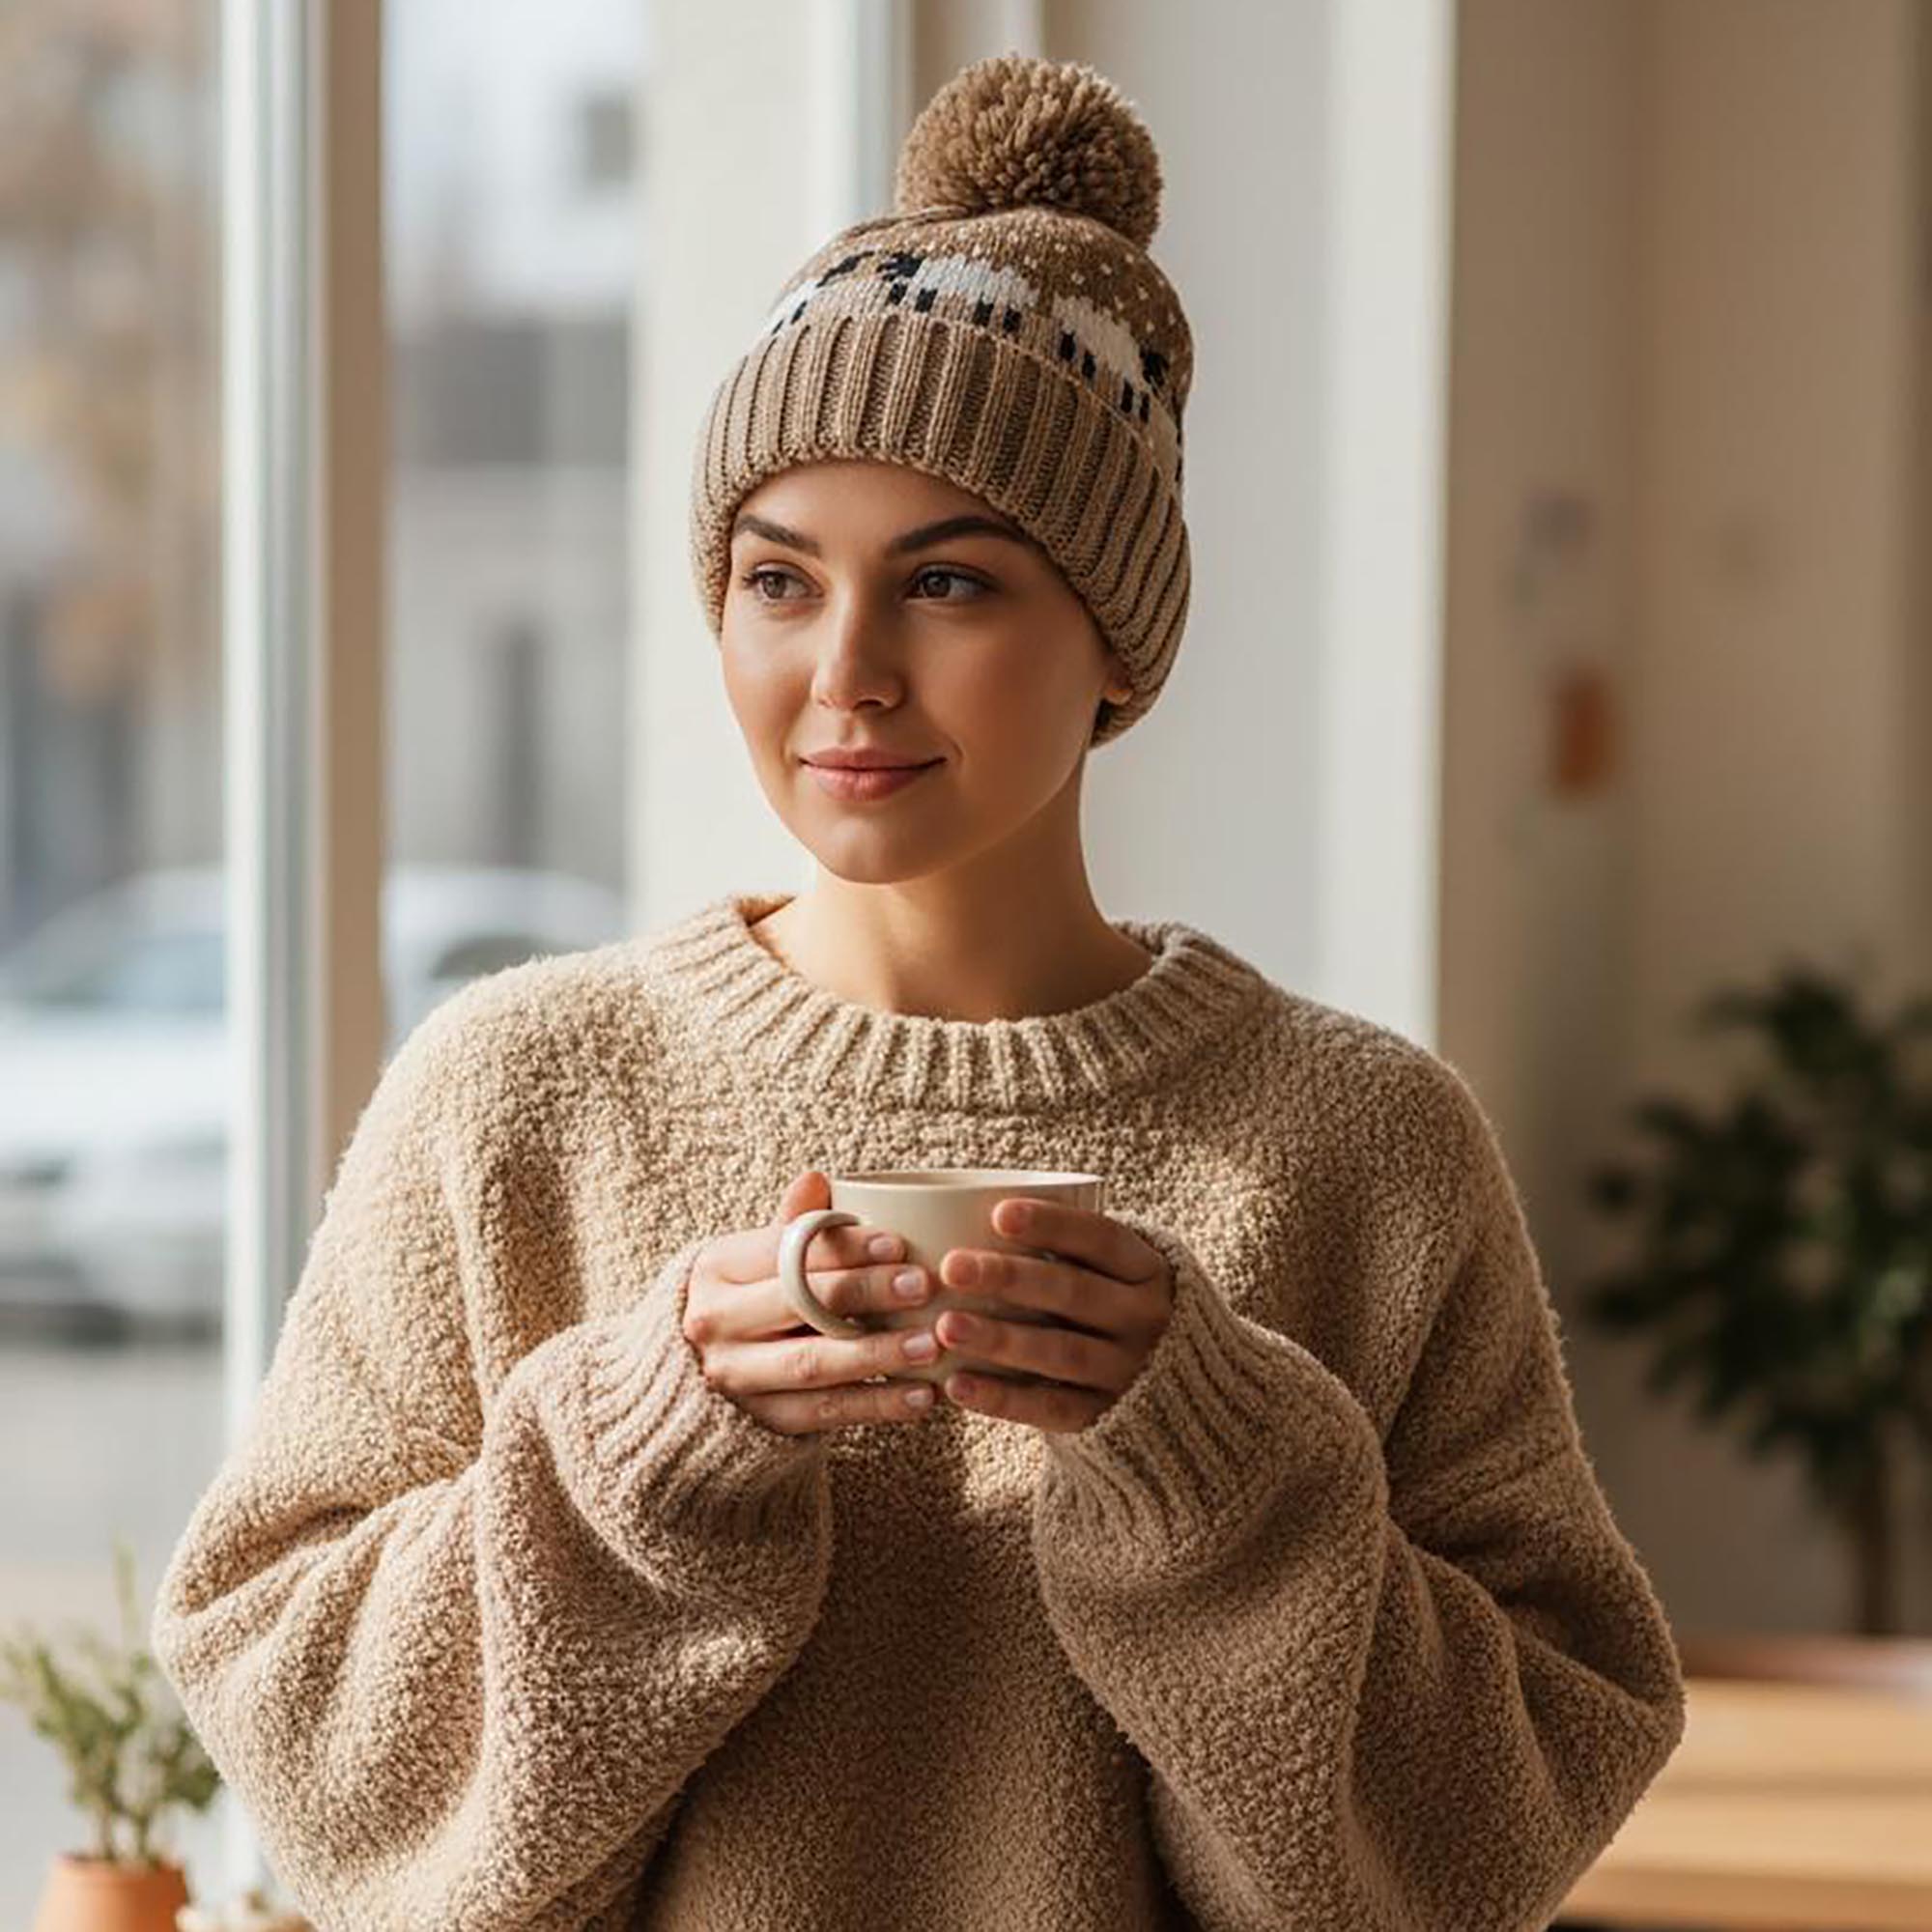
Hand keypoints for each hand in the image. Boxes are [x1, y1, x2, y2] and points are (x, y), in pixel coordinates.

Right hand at [680, 1170, 946, 1434]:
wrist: (693, 1371)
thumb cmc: (747, 1298)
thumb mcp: (756, 1258)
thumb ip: (792, 1225)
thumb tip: (817, 1179)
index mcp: (718, 1268)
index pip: (787, 1252)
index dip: (844, 1247)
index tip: (899, 1242)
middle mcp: (715, 1322)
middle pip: (800, 1304)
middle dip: (865, 1293)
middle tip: (923, 1285)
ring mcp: (735, 1376)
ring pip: (814, 1363)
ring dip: (878, 1355)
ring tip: (931, 1345)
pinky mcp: (760, 1420)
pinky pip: (825, 1413)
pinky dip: (876, 1405)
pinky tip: (922, 1394)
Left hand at [934, 1195, 1174, 1432]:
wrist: (1164, 1381)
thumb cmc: (1104, 1300)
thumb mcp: (1105, 1269)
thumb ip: (1059, 1249)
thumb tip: (962, 1216)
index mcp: (1146, 1270)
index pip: (1102, 1238)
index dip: (1053, 1224)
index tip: (998, 1214)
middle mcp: (1144, 1318)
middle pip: (1074, 1293)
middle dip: (1010, 1278)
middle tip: (951, 1266)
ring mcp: (1128, 1371)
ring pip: (1061, 1352)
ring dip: (999, 1339)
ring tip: (944, 1326)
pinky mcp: (1105, 1416)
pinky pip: (1051, 1408)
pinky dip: (1002, 1398)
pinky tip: (956, 1383)